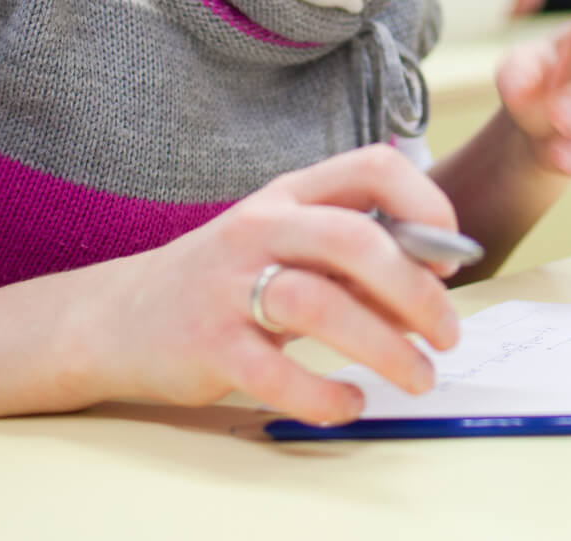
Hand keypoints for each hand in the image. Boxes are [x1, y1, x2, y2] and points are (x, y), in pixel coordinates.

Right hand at [69, 145, 461, 427]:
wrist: (118, 318)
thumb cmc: (230, 279)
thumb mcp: (288, 246)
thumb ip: (353, 257)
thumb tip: (433, 287)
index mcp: (290, 194)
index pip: (372, 166)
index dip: (426, 203)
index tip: (452, 254)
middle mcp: (260, 228)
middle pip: (355, 240)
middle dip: (417, 291)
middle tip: (449, 334)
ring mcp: (229, 285)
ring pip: (321, 305)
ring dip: (385, 348)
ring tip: (418, 376)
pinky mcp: (208, 345)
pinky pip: (277, 373)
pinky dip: (324, 395)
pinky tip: (348, 404)